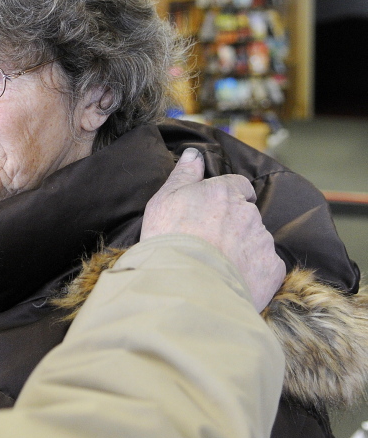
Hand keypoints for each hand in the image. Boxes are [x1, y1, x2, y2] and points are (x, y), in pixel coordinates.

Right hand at [141, 148, 284, 309]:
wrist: (184, 285)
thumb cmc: (169, 239)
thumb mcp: (164, 200)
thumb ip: (183, 174)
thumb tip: (194, 152)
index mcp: (224, 192)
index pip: (239, 185)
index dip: (228, 197)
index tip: (213, 211)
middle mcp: (249, 213)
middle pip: (246, 215)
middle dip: (233, 225)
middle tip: (208, 243)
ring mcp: (263, 241)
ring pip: (256, 240)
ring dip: (242, 248)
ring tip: (216, 265)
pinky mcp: (271, 269)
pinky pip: (265, 267)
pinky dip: (252, 272)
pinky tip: (230, 279)